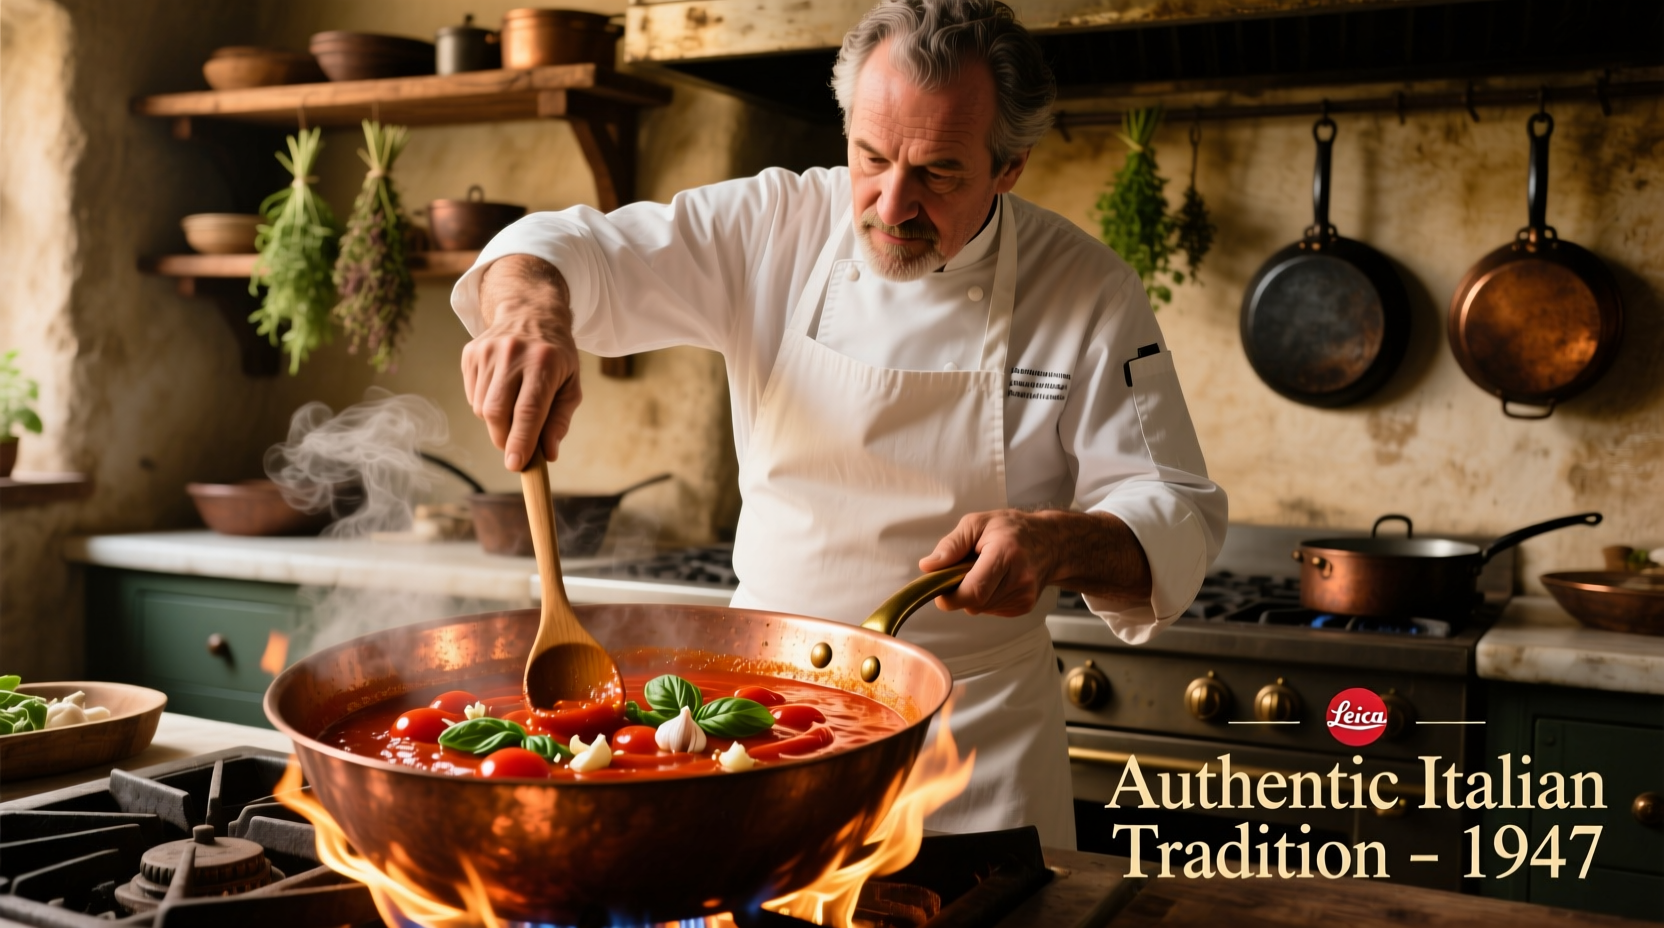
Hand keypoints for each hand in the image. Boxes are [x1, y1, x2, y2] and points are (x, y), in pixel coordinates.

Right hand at [462, 256, 581, 470]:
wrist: (530, 313)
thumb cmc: (556, 356)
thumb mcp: (571, 385)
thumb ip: (560, 420)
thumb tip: (548, 454)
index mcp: (543, 362)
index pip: (528, 411)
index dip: (520, 442)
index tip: (515, 465)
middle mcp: (512, 354)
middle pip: (498, 412)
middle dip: (504, 439)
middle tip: (515, 448)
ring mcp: (487, 351)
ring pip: (482, 408)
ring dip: (496, 423)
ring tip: (514, 409)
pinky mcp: (470, 353)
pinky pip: (472, 396)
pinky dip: (485, 406)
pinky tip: (502, 391)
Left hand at [920, 509, 1152, 615]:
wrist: (1052, 542)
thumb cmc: (1011, 529)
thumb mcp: (977, 523)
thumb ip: (951, 545)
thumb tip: (928, 567)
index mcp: (1006, 554)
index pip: (974, 591)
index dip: (951, 597)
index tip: (941, 590)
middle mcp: (1020, 578)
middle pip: (974, 602)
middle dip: (960, 591)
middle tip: (965, 570)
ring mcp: (1025, 596)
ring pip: (981, 608)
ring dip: (974, 594)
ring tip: (985, 571)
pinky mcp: (1025, 606)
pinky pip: (991, 610)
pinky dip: (986, 598)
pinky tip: (997, 580)